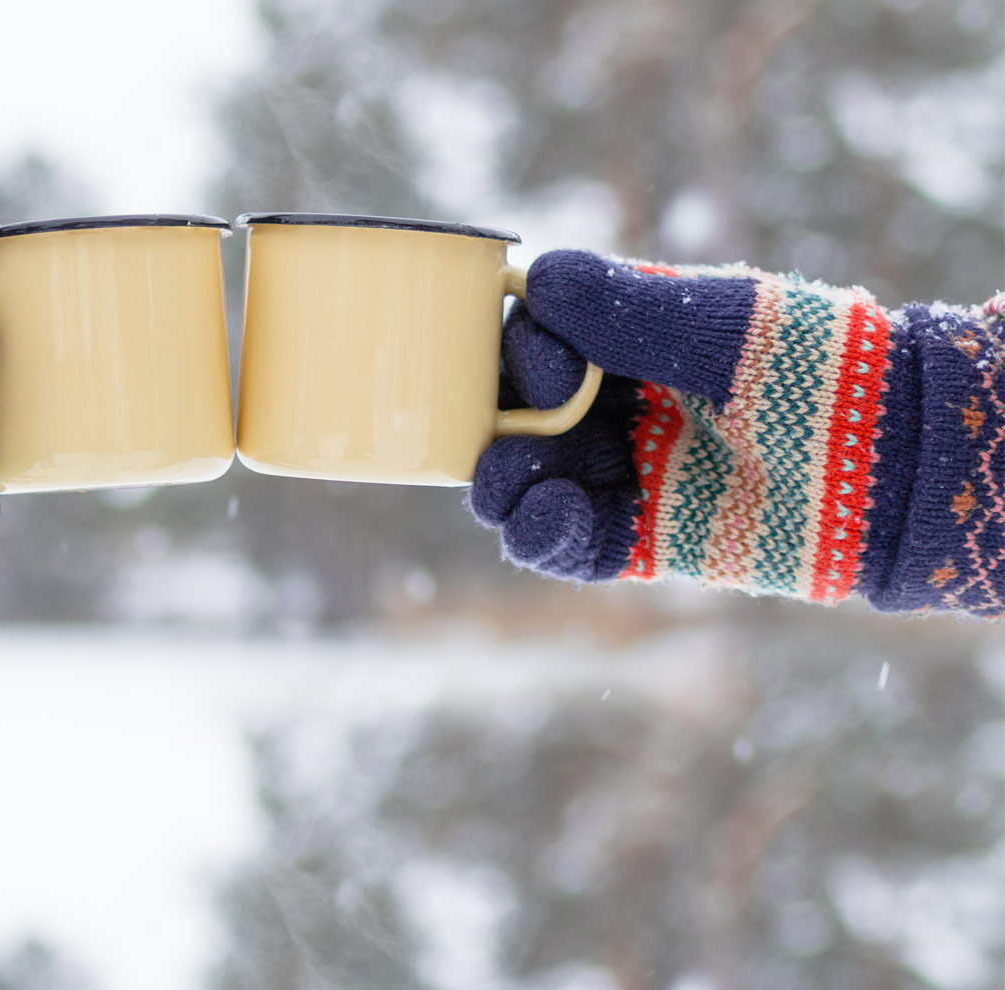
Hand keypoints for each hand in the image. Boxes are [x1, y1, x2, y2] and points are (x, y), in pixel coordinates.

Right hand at [471, 249, 904, 605]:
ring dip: (504, 484)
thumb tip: (534, 276)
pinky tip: (539, 521)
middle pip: (519, 415)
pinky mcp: (647, 539)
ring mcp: (630, 474)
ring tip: (511, 488)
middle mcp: (622, 406)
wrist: (900, 465)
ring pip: (531, 482)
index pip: (542, 341)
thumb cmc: (823, 372)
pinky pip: (572, 544)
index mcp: (635, 343)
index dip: (526, 356)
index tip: (559, 371)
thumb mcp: (723, 327)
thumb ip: (627, 309)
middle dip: (495, 425)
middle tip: (507, 437)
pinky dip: (541, 536)